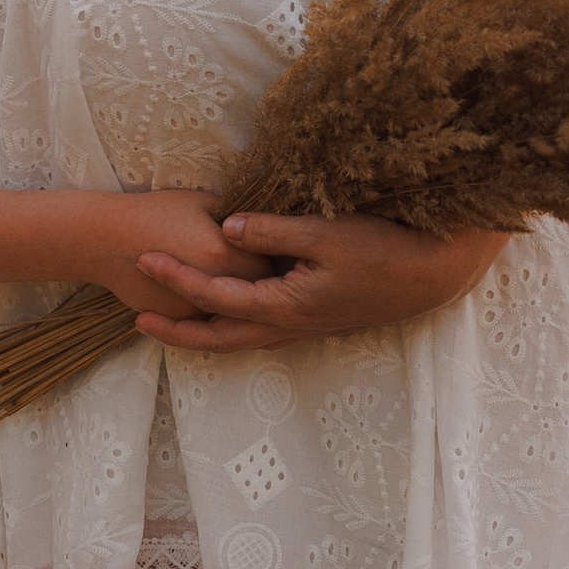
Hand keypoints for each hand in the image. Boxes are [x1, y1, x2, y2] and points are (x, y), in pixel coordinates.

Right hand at [82, 189, 277, 319]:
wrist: (104, 239)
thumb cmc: (154, 212)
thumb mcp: (203, 201)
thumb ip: (240, 217)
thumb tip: (266, 227)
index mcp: (224, 256)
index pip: (273, 262)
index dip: (274, 253)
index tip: (272, 243)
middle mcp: (214, 290)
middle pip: (259, 291)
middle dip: (262, 278)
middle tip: (261, 259)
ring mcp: (195, 311)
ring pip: (235, 310)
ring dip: (241, 296)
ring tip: (239, 275)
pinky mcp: (178, 320)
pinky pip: (210, 317)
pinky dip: (215, 306)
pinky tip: (211, 286)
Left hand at [132, 211, 510, 352]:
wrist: (431, 276)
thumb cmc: (383, 250)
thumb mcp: (326, 233)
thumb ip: (273, 231)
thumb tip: (225, 229)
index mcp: (284, 305)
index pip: (216, 295)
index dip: (176, 278)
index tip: (143, 258)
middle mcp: (287, 325)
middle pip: (218, 337)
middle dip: (176, 328)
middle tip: (137, 318)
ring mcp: (302, 328)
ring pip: (239, 340)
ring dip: (202, 332)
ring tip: (170, 322)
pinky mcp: (314, 321)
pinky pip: (259, 332)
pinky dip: (232, 327)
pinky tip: (227, 315)